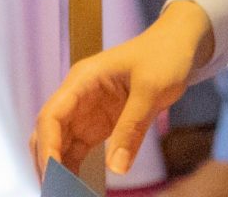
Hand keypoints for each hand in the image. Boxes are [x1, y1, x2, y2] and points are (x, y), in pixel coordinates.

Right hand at [32, 2, 213, 178]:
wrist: (179, 45)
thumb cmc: (164, 56)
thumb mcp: (152, 90)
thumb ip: (132, 128)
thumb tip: (116, 168)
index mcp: (83, 80)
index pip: (51, 116)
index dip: (48, 147)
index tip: (53, 174)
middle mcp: (77, 96)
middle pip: (49, 133)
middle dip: (48, 163)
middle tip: (57, 191)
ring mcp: (86, 111)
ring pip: (60, 145)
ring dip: (60, 170)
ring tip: (66, 193)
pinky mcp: (97, 124)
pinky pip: (78, 150)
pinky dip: (75, 169)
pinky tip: (78, 187)